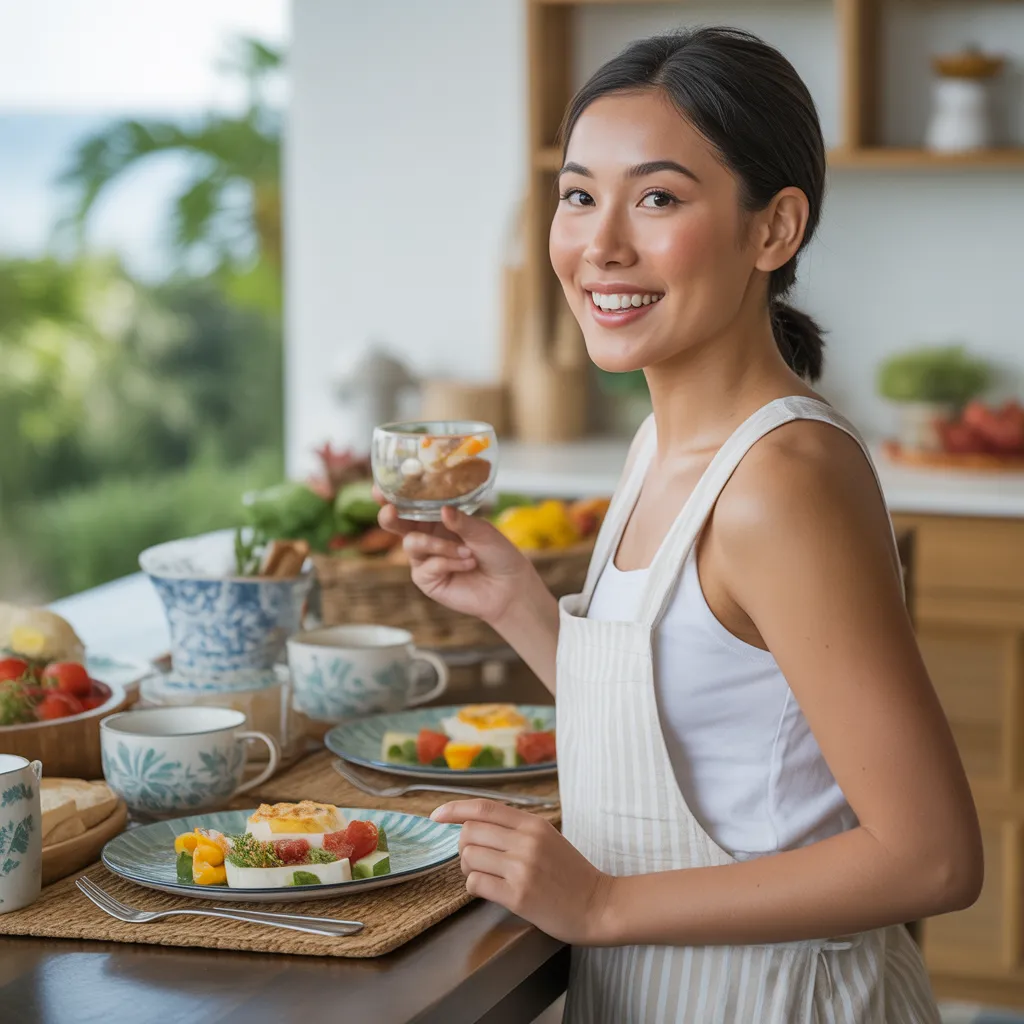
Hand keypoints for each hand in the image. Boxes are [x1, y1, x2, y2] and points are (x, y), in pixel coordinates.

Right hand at [376, 499, 532, 625]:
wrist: (509, 586)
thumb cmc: (497, 553)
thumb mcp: (482, 531)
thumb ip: (462, 521)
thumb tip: (443, 510)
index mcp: (437, 518)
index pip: (410, 504)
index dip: (393, 496)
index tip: (379, 489)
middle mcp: (426, 536)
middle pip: (396, 524)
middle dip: (390, 516)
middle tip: (391, 511)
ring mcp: (424, 559)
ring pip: (412, 544)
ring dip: (440, 545)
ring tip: (467, 552)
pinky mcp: (427, 580)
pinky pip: (427, 566)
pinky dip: (449, 562)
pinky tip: (468, 564)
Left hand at [431, 799, 614, 945]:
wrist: (597, 904)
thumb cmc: (571, 873)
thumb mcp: (548, 838)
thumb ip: (516, 829)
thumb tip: (474, 826)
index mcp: (533, 824)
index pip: (483, 808)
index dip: (454, 809)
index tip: (435, 815)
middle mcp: (526, 842)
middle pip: (470, 833)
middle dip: (462, 846)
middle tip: (474, 859)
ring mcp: (522, 869)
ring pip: (469, 858)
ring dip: (468, 868)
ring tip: (484, 875)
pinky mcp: (518, 896)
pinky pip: (476, 884)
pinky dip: (474, 887)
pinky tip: (490, 890)